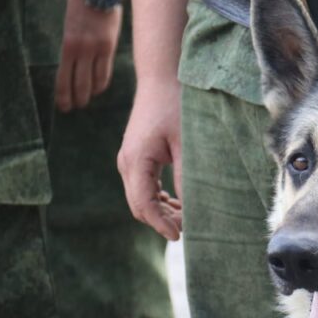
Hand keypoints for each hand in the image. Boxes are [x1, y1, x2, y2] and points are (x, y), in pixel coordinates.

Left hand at [55, 0, 122, 110]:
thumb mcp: (58, 20)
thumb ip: (58, 41)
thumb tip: (56, 62)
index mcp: (62, 43)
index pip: (60, 78)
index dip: (61, 95)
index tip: (61, 105)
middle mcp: (78, 49)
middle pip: (76, 84)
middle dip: (74, 99)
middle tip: (73, 107)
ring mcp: (95, 48)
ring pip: (92, 82)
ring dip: (88, 95)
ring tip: (86, 100)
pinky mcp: (108, 46)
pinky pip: (105, 73)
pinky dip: (100, 85)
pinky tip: (97, 88)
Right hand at [116, 82, 183, 239]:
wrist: (161, 80)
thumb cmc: (175, 106)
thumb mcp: (186, 143)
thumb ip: (187, 176)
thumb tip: (191, 208)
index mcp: (136, 160)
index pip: (144, 204)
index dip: (160, 224)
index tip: (179, 236)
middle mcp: (127, 163)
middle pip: (139, 205)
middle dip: (162, 221)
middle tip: (188, 230)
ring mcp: (129, 160)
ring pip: (140, 198)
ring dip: (161, 211)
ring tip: (187, 218)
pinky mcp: (136, 157)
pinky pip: (143, 187)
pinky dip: (159, 199)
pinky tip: (178, 203)